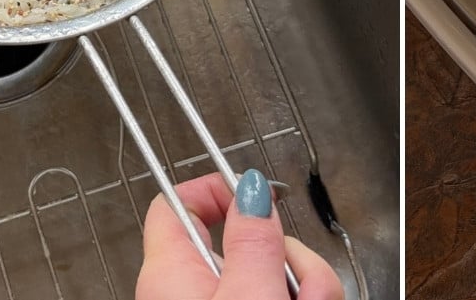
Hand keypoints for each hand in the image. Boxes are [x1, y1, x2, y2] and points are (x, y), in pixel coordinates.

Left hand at [136, 169, 343, 299]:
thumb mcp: (250, 296)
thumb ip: (254, 241)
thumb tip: (251, 190)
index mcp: (170, 273)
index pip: (178, 201)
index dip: (218, 187)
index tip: (259, 192)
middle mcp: (188, 290)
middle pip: (246, 239)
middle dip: (290, 254)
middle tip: (303, 282)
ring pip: (272, 272)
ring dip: (306, 285)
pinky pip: (280, 296)